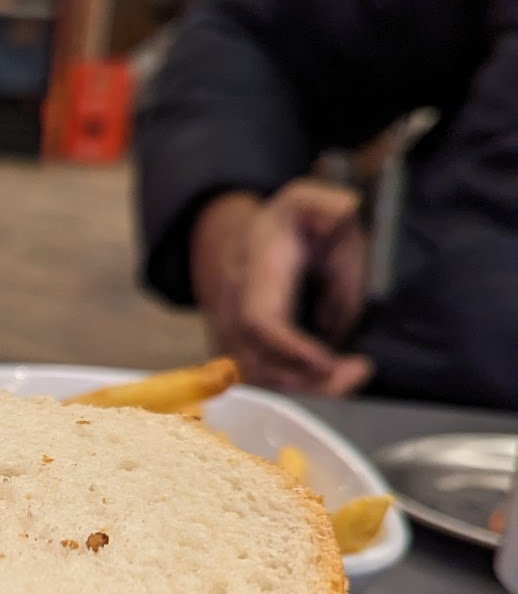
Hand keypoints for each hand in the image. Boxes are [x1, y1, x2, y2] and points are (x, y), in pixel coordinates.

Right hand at [190, 182, 372, 395]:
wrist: (243, 248)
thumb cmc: (283, 229)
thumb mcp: (305, 202)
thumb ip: (325, 204)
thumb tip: (343, 211)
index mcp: (253, 279)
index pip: (261, 323)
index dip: (290, 348)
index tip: (326, 359)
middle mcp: (237, 317)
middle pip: (261, 366)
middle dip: (308, 381)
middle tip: (357, 372)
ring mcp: (238, 343)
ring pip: (266, 384)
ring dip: (311, 390)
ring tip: (354, 374)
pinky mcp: (248, 359)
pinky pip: (272, 386)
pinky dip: (305, 390)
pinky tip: (339, 379)